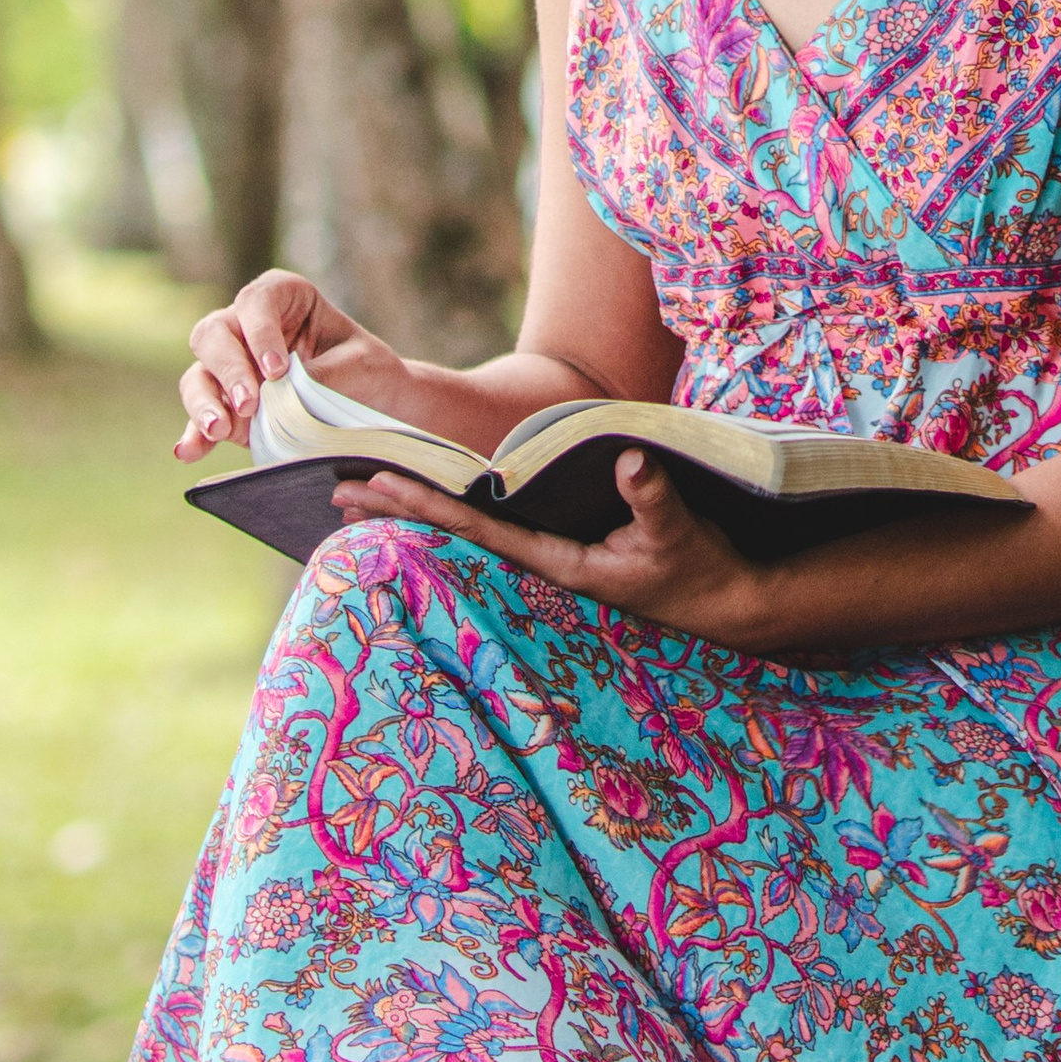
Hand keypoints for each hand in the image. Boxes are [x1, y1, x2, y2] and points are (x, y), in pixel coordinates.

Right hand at [175, 270, 417, 461]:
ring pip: (199, 374)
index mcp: (285, 298)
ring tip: (218, 430)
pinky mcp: (227, 406)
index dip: (259, 332)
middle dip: (228, 369)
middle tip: (249, 404)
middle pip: (214, 334)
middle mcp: (249, 327)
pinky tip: (189, 451)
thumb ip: (320, 374)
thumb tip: (280, 394)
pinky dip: (194, 434)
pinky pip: (202, 416)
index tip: (276, 369)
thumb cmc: (368, 370)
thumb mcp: (359, 365)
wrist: (375, 404)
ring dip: (203, 402)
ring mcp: (233, 367)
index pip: (257, 301)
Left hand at [330, 448, 778, 653]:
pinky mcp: (569, 543)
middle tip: (337, 491)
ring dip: (422, 509)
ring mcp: (552, 552)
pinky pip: (502, 524)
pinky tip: (435, 497)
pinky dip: (462, 509)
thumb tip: (628, 461)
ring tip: (365, 493)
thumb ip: (654, 498)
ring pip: (474, 529)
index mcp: (558, 559)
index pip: (477, 528)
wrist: (723, 600)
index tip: (376, 485)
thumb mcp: (680, 531)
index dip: (426, 505)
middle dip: (400, 509)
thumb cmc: (699, 568)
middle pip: (459, 530)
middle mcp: (543, 558)